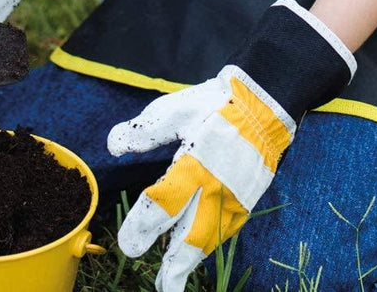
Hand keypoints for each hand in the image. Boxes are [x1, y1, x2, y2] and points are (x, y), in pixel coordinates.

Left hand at [108, 0, 355, 290]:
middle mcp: (216, 187)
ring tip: (173, 279)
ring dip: (191, 261)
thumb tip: (112, 147)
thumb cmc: (213, 104)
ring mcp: (236, 197)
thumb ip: (144, 132)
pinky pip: (227, 230)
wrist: (263, 104)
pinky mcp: (248, 200)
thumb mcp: (173, 109)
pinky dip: (210, 245)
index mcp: (194, 164)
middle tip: (159, 285)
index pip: (163, 205)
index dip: (143, 228)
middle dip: (174, 265)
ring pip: (211, 239)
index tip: (128, 245)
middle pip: (192, 236)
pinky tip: (197, 252)